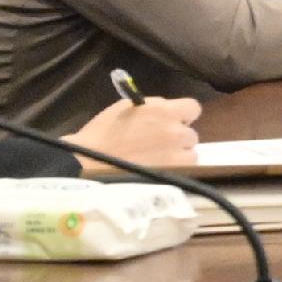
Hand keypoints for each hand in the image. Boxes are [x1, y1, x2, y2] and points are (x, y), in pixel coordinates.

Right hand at [70, 94, 201, 171]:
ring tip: (156, 159)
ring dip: (178, 154)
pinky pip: (186, 169)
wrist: (88, 162)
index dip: (183, 115)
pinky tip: (158, 169)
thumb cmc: (102, 133)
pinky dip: (176, 169)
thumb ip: (153, 107)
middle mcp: (175, 131)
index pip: (193, 108)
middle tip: (158, 143)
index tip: (172, 121)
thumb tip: (166, 110)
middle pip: (191, 133)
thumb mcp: (127, 108)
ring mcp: (176, 154)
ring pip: (191, 153)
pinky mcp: (173, 173)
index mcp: (164, 111)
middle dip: (177, 137)